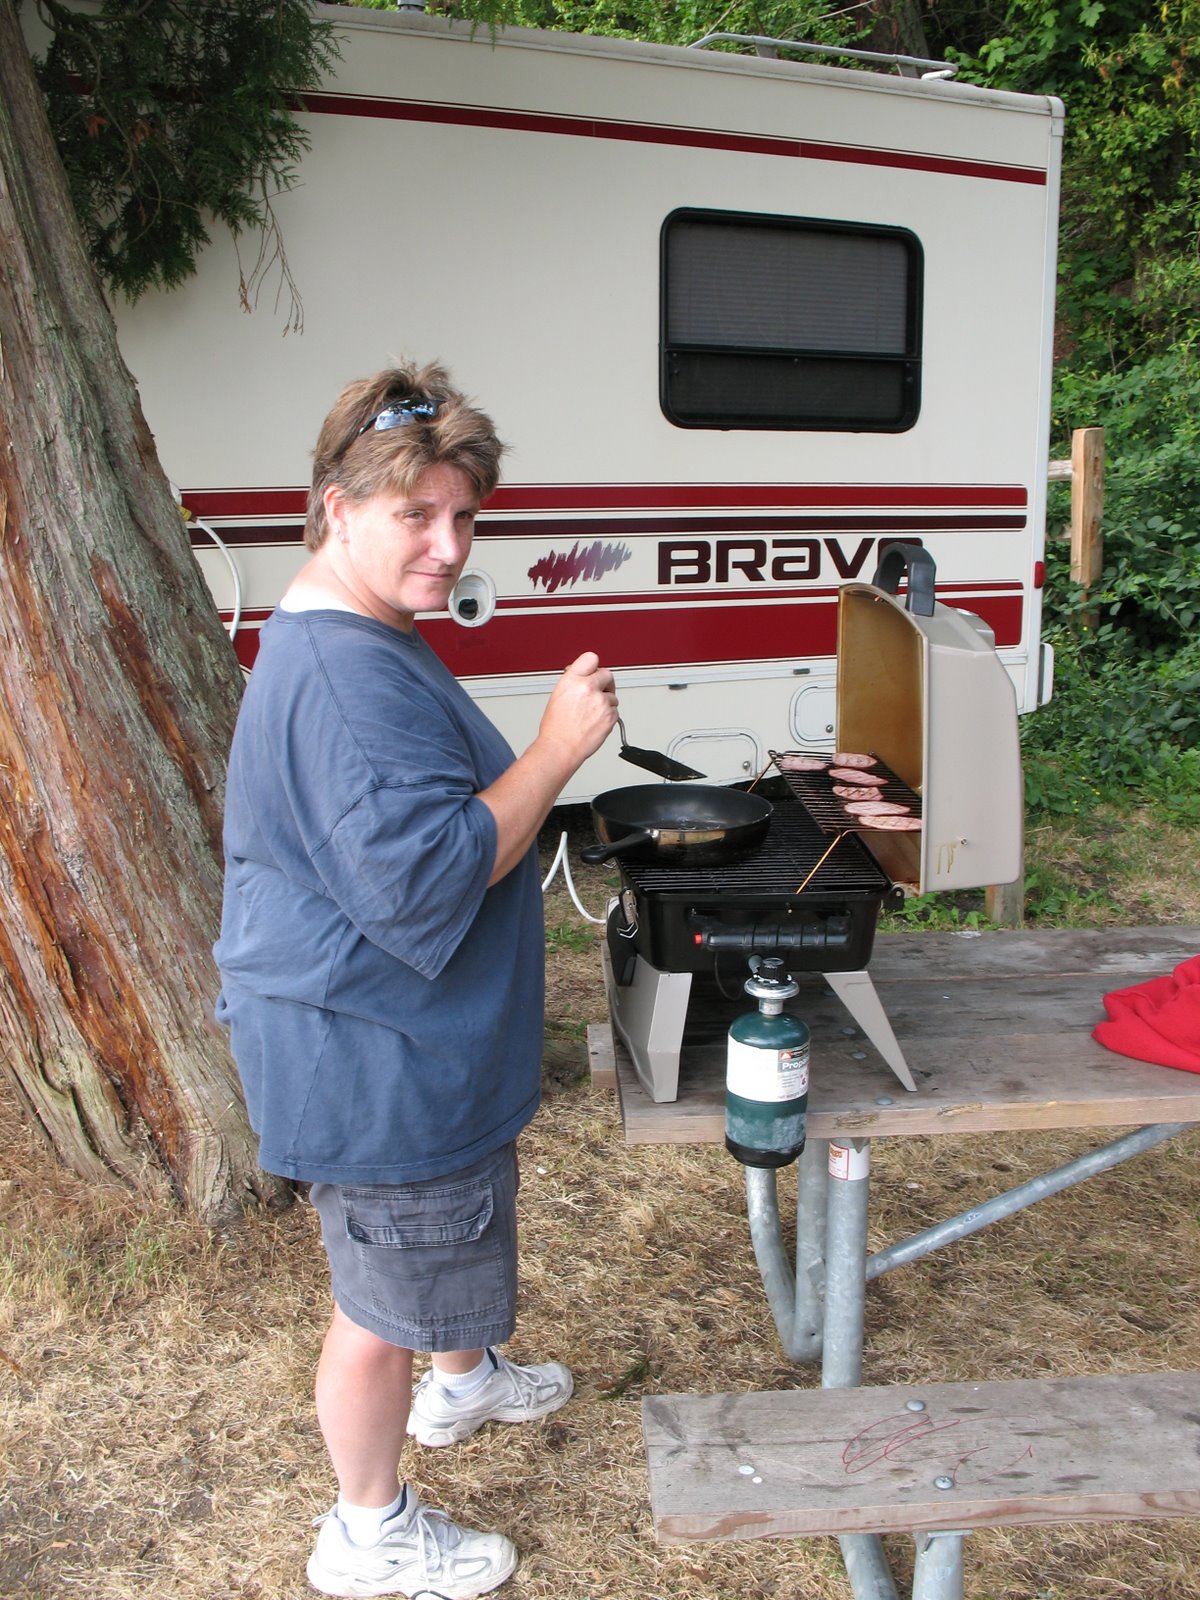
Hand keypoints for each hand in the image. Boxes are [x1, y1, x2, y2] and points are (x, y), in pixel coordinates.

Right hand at [539, 651, 617, 769]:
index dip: (593, 666)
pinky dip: (608, 716)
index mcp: (572, 679)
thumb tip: (584, 675)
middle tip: (597, 693)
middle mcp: (587, 687)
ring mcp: (601, 701)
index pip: (591, 658)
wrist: (560, 747)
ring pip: (612, 696)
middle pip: (607, 675)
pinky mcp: (610, 715)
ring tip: (590, 714)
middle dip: (604, 683)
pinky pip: (615, 711)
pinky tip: (594, 722)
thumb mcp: (559, 694)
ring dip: (606, 703)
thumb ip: (574, 681)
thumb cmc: (556, 726)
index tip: (594, 672)